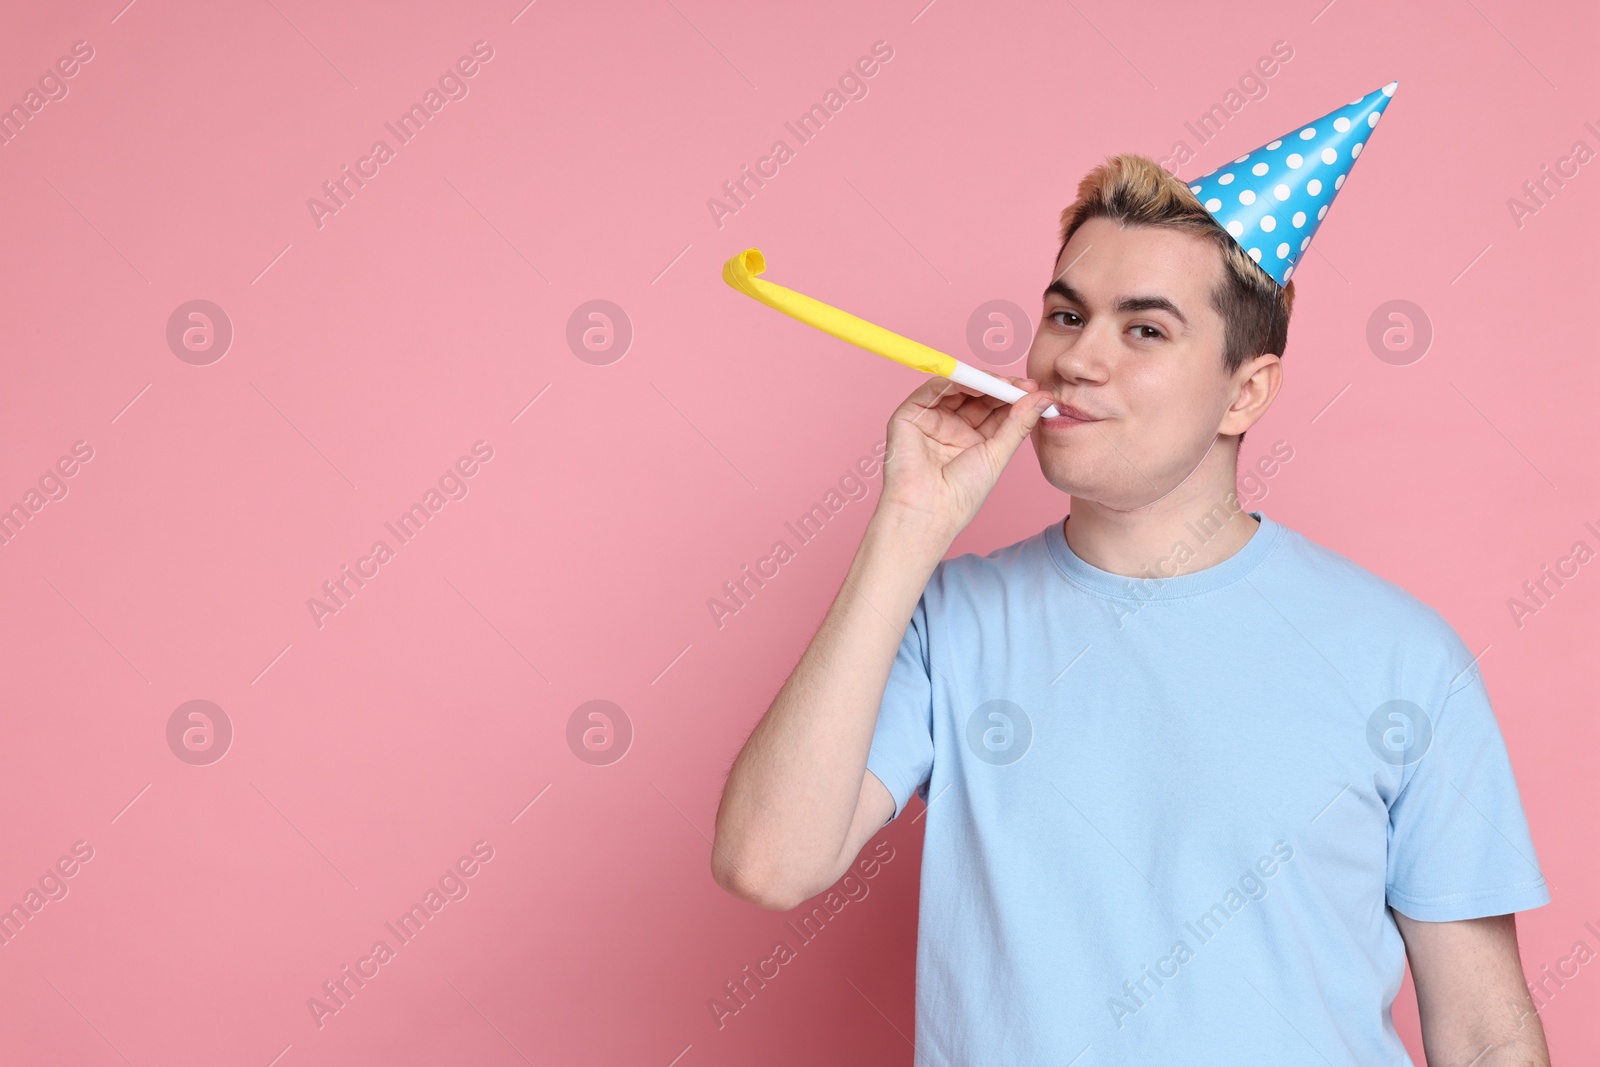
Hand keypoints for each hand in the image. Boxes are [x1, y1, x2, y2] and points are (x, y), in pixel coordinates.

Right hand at [876, 375, 1055, 541]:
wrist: (928, 511)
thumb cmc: (960, 494)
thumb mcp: (997, 455)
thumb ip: (1019, 424)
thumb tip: (1045, 398)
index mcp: (972, 439)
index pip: (995, 408)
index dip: (1014, 397)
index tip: (1036, 390)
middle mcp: (951, 426)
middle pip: (978, 394)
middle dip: (1001, 386)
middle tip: (1023, 384)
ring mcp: (930, 419)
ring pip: (957, 388)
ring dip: (982, 382)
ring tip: (1003, 384)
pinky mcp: (910, 414)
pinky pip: (933, 389)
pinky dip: (955, 381)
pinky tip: (977, 384)